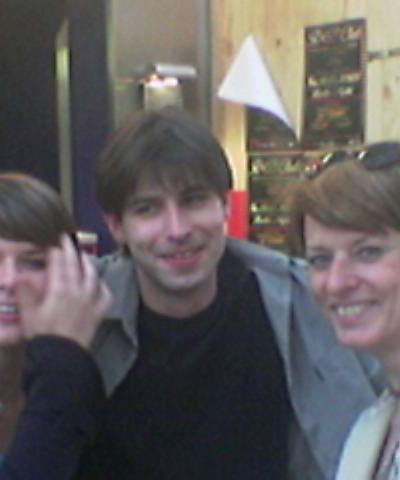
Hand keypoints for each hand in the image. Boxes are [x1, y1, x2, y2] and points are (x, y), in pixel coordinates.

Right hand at [15, 234, 111, 348]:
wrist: (61, 356)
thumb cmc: (42, 334)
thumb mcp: (28, 313)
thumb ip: (24, 293)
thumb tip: (18, 277)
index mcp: (59, 289)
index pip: (58, 264)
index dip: (56, 252)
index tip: (54, 243)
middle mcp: (77, 291)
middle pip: (75, 266)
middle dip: (71, 251)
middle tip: (68, 239)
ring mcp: (90, 301)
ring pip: (92, 277)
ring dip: (88, 265)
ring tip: (84, 257)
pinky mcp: (98, 313)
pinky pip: (105, 297)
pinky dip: (103, 288)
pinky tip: (100, 284)